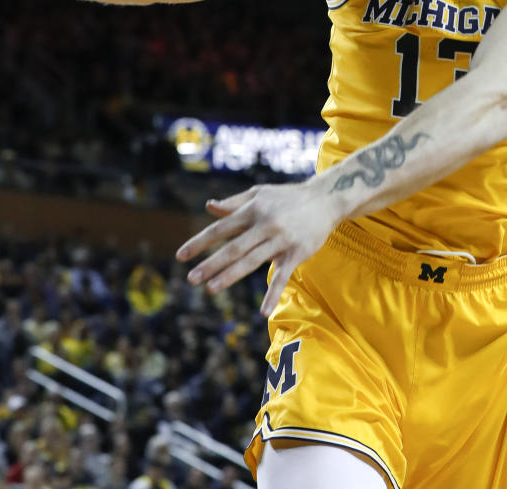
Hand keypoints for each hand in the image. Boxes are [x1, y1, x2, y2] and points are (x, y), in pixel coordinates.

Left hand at [175, 178, 337, 315]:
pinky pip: (283, 276)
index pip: (221, 228)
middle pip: (234, 247)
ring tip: (211, 289)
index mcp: (253, 209)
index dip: (200, 242)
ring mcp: (281, 239)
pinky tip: (263, 312)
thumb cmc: (288, 197)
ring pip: (252, 261)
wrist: (326, 199)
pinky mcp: (297, 253)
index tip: (180, 256)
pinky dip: (273, 294)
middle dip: (211, 263)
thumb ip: (234, 203)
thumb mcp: (260, 194)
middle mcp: (265, 223)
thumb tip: (209, 206)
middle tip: (192, 278)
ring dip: (231, 275)